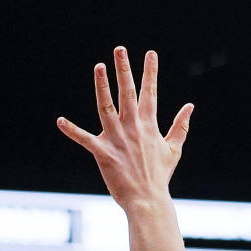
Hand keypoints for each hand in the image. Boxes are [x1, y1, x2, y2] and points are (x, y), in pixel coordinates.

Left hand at [57, 48, 193, 212]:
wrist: (148, 201)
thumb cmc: (160, 176)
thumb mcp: (174, 149)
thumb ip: (181, 126)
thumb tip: (190, 106)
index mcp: (149, 125)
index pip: (150, 93)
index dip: (150, 72)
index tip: (150, 53)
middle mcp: (133, 128)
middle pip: (128, 93)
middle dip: (124, 70)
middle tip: (120, 49)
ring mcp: (117, 139)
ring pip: (107, 107)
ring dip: (102, 86)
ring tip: (99, 66)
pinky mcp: (103, 153)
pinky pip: (84, 139)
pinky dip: (72, 131)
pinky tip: (60, 121)